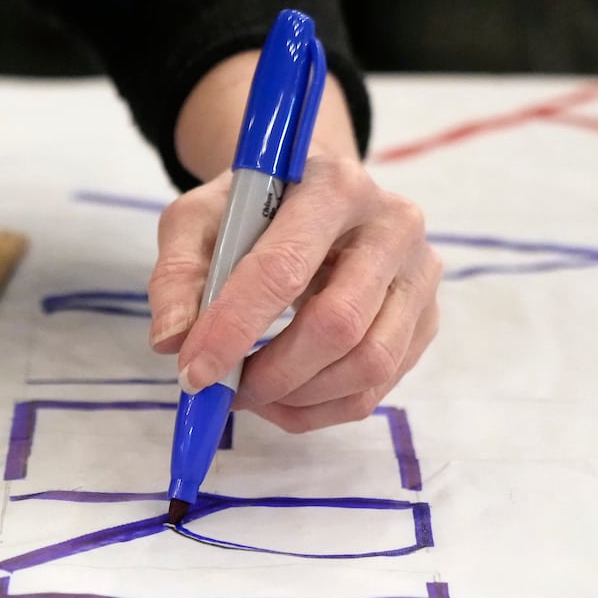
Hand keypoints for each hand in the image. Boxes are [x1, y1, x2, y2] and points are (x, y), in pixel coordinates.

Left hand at [149, 150, 441, 431]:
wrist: (314, 199)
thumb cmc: (253, 210)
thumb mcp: (198, 221)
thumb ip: (177, 276)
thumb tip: (171, 342)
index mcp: (333, 187)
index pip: (283, 270)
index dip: (234, 329)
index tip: (193, 374)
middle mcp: (392, 226)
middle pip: (338, 325)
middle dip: (272, 374)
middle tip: (223, 390)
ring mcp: (419, 275)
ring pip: (367, 366)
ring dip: (298, 398)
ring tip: (251, 392)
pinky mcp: (425, 319)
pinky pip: (376, 390)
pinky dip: (319, 409)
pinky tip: (283, 396)